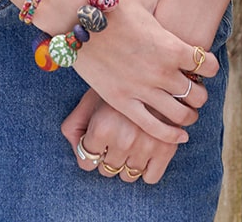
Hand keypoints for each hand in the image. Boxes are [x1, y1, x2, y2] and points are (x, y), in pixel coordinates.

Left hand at [62, 86, 205, 184]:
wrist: (156, 64)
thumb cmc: (117, 82)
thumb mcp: (90, 98)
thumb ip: (74, 125)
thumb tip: (77, 149)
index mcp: (102, 127)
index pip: (86, 162)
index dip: (90, 150)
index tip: (97, 138)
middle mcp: (124, 140)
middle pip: (107, 169)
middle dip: (108, 154)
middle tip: (116, 133)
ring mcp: (147, 146)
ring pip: (128, 175)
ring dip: (127, 161)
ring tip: (131, 138)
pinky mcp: (167, 149)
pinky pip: (150, 178)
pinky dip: (147, 169)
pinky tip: (145, 149)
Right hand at [69, 0, 218, 144]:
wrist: (77, 18)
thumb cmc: (111, 7)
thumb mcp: (144, 3)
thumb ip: (162, 9)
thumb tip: (168, 7)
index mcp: (171, 46)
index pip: (207, 65)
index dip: (209, 66)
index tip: (203, 66)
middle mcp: (162, 71)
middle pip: (197, 94)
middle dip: (200, 93)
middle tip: (194, 91)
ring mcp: (143, 89)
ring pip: (180, 114)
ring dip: (189, 115)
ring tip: (187, 112)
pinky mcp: (123, 102)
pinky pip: (154, 127)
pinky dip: (171, 136)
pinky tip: (179, 136)